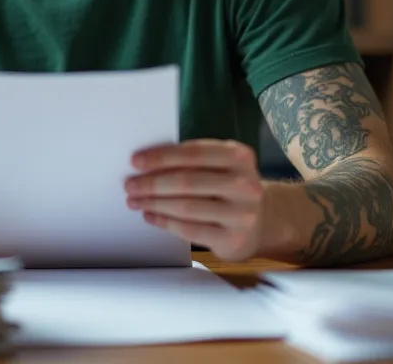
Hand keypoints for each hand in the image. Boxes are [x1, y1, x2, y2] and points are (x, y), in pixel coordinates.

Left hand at [125, 138, 263, 260]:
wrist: (262, 221)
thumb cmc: (228, 186)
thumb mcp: (221, 165)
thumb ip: (192, 160)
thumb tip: (145, 163)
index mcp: (239, 156)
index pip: (194, 153)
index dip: (161, 157)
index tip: (135, 161)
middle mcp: (245, 184)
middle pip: (187, 181)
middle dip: (152, 183)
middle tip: (129, 185)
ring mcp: (242, 214)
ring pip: (186, 207)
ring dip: (154, 203)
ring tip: (135, 201)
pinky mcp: (233, 239)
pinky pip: (190, 230)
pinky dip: (165, 222)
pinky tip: (150, 216)